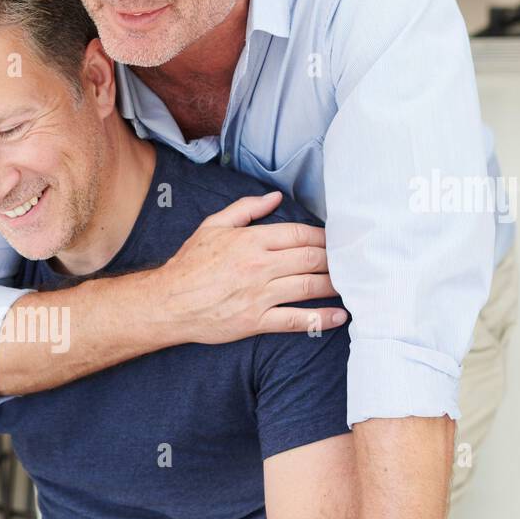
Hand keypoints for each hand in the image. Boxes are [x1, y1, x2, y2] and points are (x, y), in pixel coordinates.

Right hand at [155, 191, 346, 342]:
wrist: (167, 303)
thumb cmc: (189, 265)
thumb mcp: (212, 226)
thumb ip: (245, 209)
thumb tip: (275, 197)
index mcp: (251, 240)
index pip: (301, 234)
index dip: (325, 238)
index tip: (337, 242)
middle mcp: (259, 266)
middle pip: (311, 259)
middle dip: (335, 260)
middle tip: (351, 262)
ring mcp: (259, 295)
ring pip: (309, 286)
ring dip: (334, 285)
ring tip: (352, 285)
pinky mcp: (256, 321)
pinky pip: (295, 319)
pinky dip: (321, 318)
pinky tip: (340, 316)